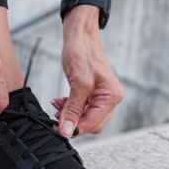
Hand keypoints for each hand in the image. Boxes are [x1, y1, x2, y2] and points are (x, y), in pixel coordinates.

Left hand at [57, 5, 123, 136]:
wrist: (80, 36)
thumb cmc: (82, 54)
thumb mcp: (78, 84)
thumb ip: (73, 110)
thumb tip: (67, 131)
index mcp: (111, 97)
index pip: (94, 123)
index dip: (75, 128)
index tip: (58, 129)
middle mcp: (111, 99)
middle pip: (91, 123)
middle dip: (73, 121)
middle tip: (56, 116)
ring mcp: (103, 96)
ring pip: (85, 117)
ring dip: (70, 115)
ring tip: (57, 106)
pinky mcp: (93, 93)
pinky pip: (83, 108)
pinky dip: (71, 108)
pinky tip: (61, 102)